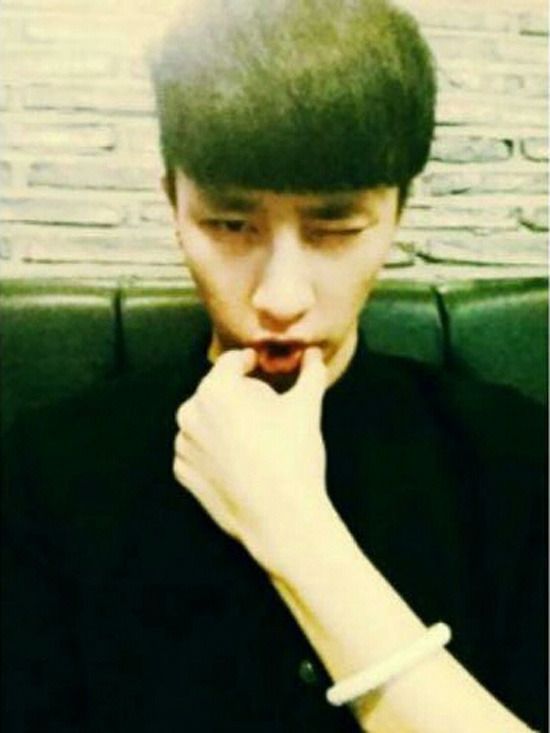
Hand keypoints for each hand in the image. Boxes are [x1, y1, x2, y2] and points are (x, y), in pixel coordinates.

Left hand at [173, 347, 330, 569]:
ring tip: (255, 441)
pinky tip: (240, 462)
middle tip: (267, 412)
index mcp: (216, 389)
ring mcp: (183, 445)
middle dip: (239, 396)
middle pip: (217, 391)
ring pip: (206, 421)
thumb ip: (310, 374)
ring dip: (225, 423)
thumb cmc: (293, 455)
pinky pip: (198, 451)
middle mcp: (190, 412)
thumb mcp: (306, 407)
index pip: (232, 362)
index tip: (264, 369)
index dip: (251, 362)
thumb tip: (314, 354)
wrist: (281, 518)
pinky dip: (214, 451)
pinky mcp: (183, 473)